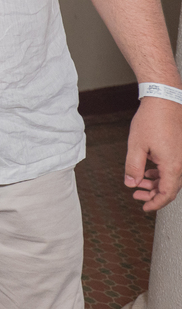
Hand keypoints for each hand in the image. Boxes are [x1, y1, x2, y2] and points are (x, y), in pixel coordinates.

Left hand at [125, 96, 181, 210]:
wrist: (164, 100)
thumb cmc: (152, 120)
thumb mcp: (136, 146)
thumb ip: (133, 168)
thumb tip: (131, 183)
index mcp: (173, 166)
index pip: (167, 194)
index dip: (155, 203)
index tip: (144, 208)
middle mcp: (181, 163)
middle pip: (170, 187)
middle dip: (152, 194)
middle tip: (136, 196)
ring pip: (171, 178)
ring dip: (155, 183)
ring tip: (139, 183)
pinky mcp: (180, 149)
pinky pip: (172, 167)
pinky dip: (160, 173)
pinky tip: (148, 171)